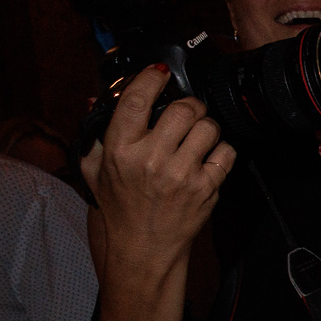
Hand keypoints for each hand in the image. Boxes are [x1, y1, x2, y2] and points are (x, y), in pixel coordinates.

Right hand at [81, 65, 234, 264]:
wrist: (143, 246)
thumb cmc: (120, 206)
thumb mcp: (93, 168)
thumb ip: (95, 132)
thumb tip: (95, 98)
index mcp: (120, 149)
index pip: (137, 99)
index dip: (151, 78)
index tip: (160, 73)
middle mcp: (151, 159)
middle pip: (183, 108)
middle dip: (189, 105)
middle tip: (187, 111)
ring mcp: (182, 174)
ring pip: (208, 127)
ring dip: (206, 127)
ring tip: (197, 137)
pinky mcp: (206, 188)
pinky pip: (226, 152)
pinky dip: (222, 150)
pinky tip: (208, 157)